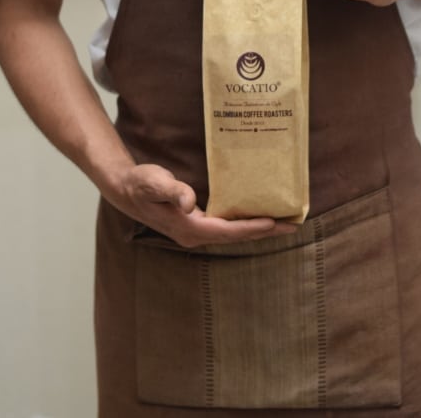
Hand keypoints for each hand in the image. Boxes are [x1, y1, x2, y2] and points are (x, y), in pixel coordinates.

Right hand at [111, 163, 296, 248]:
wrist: (126, 190)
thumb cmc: (141, 184)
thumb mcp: (154, 182)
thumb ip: (172, 191)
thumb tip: (188, 202)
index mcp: (189, 228)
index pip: (227, 232)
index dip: (252, 228)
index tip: (275, 222)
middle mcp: (195, 234)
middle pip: (237, 236)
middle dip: (265, 231)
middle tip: (293, 224)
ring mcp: (196, 231)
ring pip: (234, 233)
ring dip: (259, 228)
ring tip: (285, 221)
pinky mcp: (197, 224)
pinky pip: (228, 226)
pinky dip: (246, 222)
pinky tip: (259, 214)